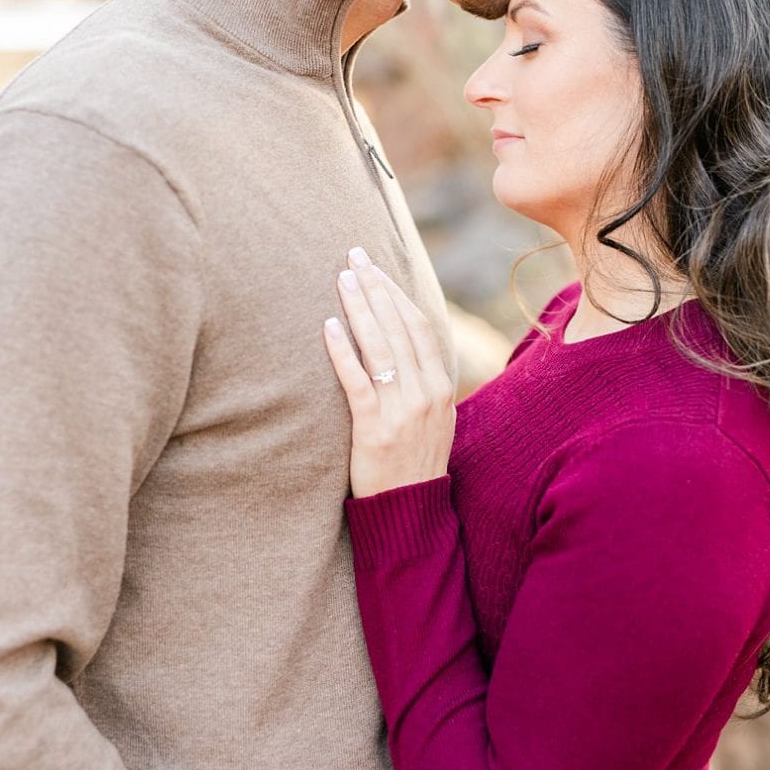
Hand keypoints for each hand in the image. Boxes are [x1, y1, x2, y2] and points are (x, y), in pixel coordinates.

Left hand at [323, 247, 455, 498]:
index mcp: (441, 387)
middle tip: (353, 256)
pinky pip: (358, 382)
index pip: (418, 325)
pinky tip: (328, 327)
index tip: (374, 266)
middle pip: (400, 327)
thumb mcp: (431, 418)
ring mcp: (403, 412)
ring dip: (359, 308)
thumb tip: (401, 344)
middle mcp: (426, 393)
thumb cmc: (413, 462)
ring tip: (340, 279)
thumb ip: (421, 382)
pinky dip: (343, 351)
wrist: (410, 513)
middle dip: (375, 287)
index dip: (396, 292)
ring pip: (381, 347)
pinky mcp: (375, 430)